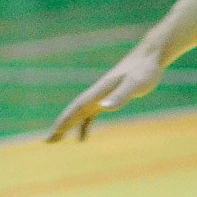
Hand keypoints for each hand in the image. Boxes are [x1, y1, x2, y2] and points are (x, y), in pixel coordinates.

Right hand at [47, 46, 165, 141]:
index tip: (52, 135)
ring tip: (57, 139)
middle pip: (74, 111)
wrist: (150, 55)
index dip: (64, 121)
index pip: (77, 108)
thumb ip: (120, 96)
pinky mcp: (109, 95)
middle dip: (60, 126)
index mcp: (100, 91)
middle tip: (47, 141)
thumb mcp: (136, 84)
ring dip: (68, 125)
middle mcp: (96, 93)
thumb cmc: (145, 70)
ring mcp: (101, 94)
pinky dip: (84, 124)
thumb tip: (103, 108)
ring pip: (79, 112)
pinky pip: (90, 113)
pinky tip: (82, 136)